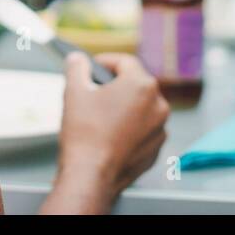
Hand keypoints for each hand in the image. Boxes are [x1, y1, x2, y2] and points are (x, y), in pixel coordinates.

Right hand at [55, 52, 168, 209]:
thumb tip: (77, 59)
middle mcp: (158, 105)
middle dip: (116, 85)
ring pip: (142, 108)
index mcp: (142, 85)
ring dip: (125, 107)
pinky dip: (131, 128)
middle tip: (94, 91)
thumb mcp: (74, 91)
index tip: (93, 67)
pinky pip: (144, 130)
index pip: (125, 62)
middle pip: (136, 84)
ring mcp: (160, 129)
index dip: (106, 61)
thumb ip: (77, 68)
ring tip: (102, 116)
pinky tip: (111, 135)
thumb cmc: (84, 133)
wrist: (90, 176)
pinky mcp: (156, 150)